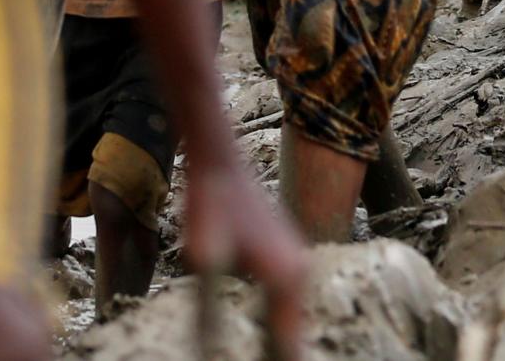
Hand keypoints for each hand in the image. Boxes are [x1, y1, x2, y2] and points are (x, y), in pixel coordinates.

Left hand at [182, 153, 306, 360]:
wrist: (220, 163)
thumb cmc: (212, 206)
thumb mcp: (204, 261)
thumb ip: (208, 314)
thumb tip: (206, 356)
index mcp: (287, 280)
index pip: (288, 347)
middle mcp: (299, 274)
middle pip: (296, 338)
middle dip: (286, 360)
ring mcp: (295, 265)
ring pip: (294, 323)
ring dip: (285, 349)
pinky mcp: (284, 260)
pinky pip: (287, 309)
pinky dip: (281, 331)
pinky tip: (271, 343)